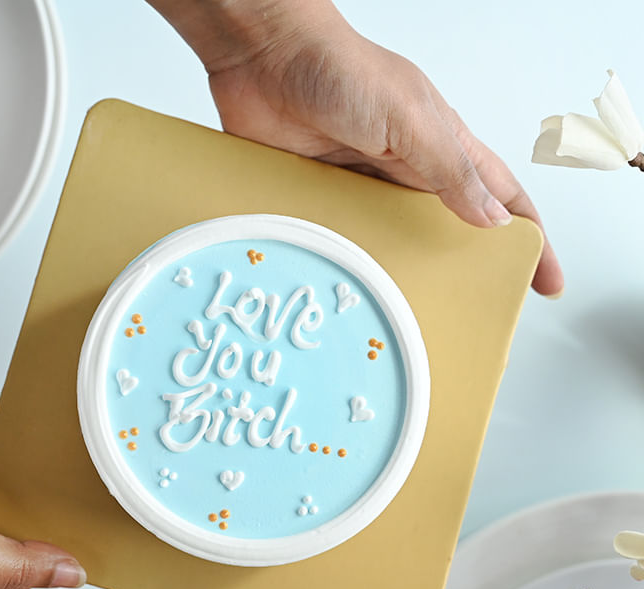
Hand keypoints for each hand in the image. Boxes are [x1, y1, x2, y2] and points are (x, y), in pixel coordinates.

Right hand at [0, 406, 154, 588]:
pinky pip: (2, 480)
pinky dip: (22, 467)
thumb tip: (68, 573)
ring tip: (98, 494)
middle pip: (41, 573)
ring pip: (25, 523)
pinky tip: (42, 453)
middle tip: (131, 544)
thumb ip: (9, 562)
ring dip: (56, 509)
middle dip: (87, 560)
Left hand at [148, 0, 561, 295]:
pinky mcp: (318, 195)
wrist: (261, 57)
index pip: (498, 198)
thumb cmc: (339, 67)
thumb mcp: (409, 119)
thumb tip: (491, 219)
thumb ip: (448, 169)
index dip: (527, 236)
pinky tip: (351, 287)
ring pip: (390, 241)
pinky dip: (347, 260)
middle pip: (444, 229)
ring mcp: (359, 185)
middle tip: (472, 313)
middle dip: (462, 268)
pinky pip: (339, 237)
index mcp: (439, 146)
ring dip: (401, 272)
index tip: (542, 279)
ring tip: (410, 314)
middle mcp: (403, 170)